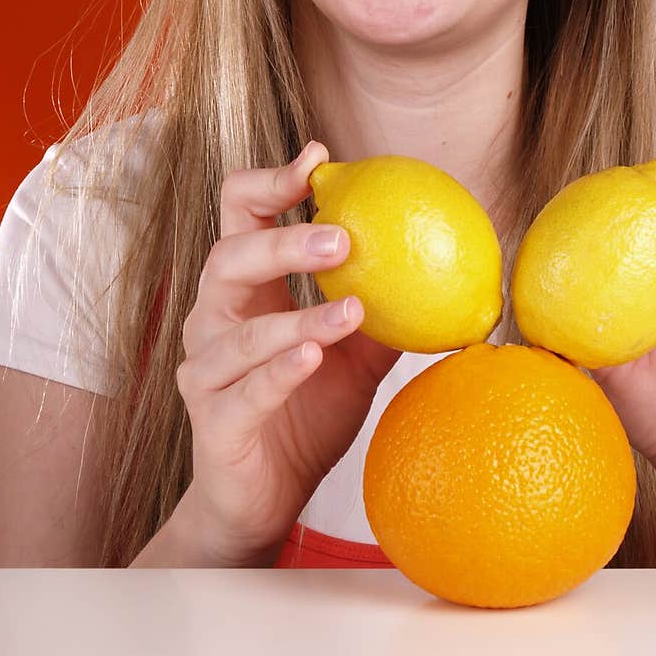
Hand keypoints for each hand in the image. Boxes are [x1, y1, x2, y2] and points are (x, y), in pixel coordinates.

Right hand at [173, 142, 399, 565]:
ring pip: (240, 330)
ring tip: (353, 309)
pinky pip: (246, 390)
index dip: (271, 180)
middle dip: (282, 240)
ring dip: (298, 315)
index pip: (239, 214)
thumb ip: (383, 309)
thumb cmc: (306, 412)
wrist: (264, 498)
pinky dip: (281, 370)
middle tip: (341, 237)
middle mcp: (214, 319)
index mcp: (245, 289)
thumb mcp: (355, 355)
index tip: (319, 158)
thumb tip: (448, 269)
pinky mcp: (214, 420)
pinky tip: (314, 356)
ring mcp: (207, 370)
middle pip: (228, 257)